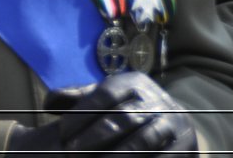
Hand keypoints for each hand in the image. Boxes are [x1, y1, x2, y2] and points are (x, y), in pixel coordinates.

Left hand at [8, 72, 195, 152]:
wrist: (174, 122)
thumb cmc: (128, 109)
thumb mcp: (107, 98)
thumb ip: (78, 98)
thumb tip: (48, 104)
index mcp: (132, 83)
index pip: (104, 95)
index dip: (81, 113)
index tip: (62, 132)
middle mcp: (155, 99)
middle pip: (121, 117)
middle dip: (94, 135)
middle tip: (71, 150)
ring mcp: (172, 122)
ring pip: (142, 139)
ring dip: (117, 153)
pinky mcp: (184, 145)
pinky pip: (162, 156)